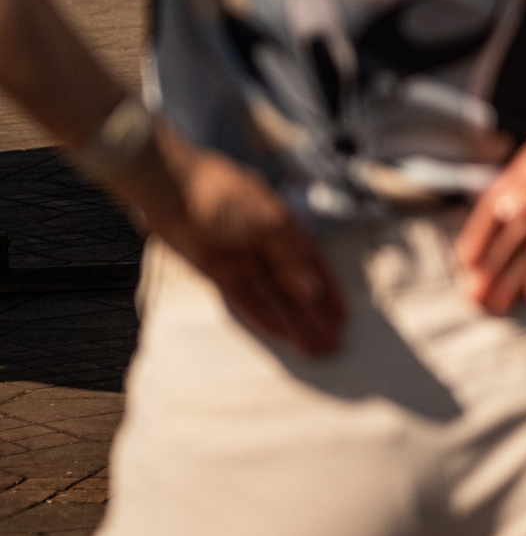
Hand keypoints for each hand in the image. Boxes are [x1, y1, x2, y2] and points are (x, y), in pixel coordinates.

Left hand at [133, 135, 342, 356]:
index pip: (315, 263)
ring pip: (275, 298)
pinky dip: (263, 317)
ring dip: (294, 323)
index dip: (330, 290)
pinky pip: (246, 299)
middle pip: (296, 287)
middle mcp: (267, 246)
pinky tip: (281, 335)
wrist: (172, 187)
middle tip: (334, 344)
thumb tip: (312, 290)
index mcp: (285, 227)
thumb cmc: (227, 195)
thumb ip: (293, 257)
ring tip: (313, 348)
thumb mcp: (272, 221)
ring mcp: (242, 261)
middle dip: (316, 315)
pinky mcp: (217, 273)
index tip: (343, 316)